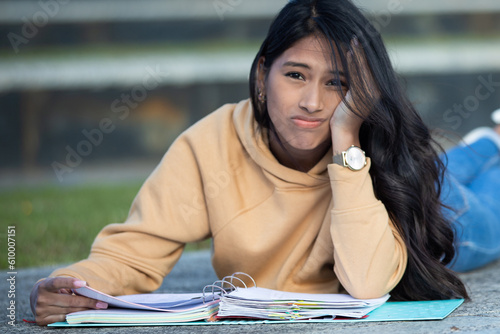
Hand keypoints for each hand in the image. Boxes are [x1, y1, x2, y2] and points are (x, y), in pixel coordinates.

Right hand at [30, 277, 107, 325]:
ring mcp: (40, 311)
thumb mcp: (59, 283)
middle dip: (88, 302)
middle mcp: (41, 298)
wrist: (35, 298)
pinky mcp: (41, 320)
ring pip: (68, 311)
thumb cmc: (54, 289)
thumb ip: (71, 285)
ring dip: (84, 310)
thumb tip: (89, 292)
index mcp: (44, 285)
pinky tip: (85, 314)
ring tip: (97, 309)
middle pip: (69, 301)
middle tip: (102, 303)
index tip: (84, 284)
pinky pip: (63, 319)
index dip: (70, 282)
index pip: (57, 283)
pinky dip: (75, 316)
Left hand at [330, 37, 378, 151]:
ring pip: (364, 68)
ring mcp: (371, 94)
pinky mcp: (362, 95)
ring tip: (353, 40)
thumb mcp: (352, 99)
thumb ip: (355, 87)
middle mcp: (376, 92)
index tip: (358, 43)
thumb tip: (351, 75)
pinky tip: (349, 52)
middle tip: (356, 37)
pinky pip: (357, 74)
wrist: (343, 133)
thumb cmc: (343, 118)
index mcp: (375, 92)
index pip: (370, 69)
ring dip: (358, 53)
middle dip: (362, 51)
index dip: (364, 55)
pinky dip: (353, 62)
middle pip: (369, 66)